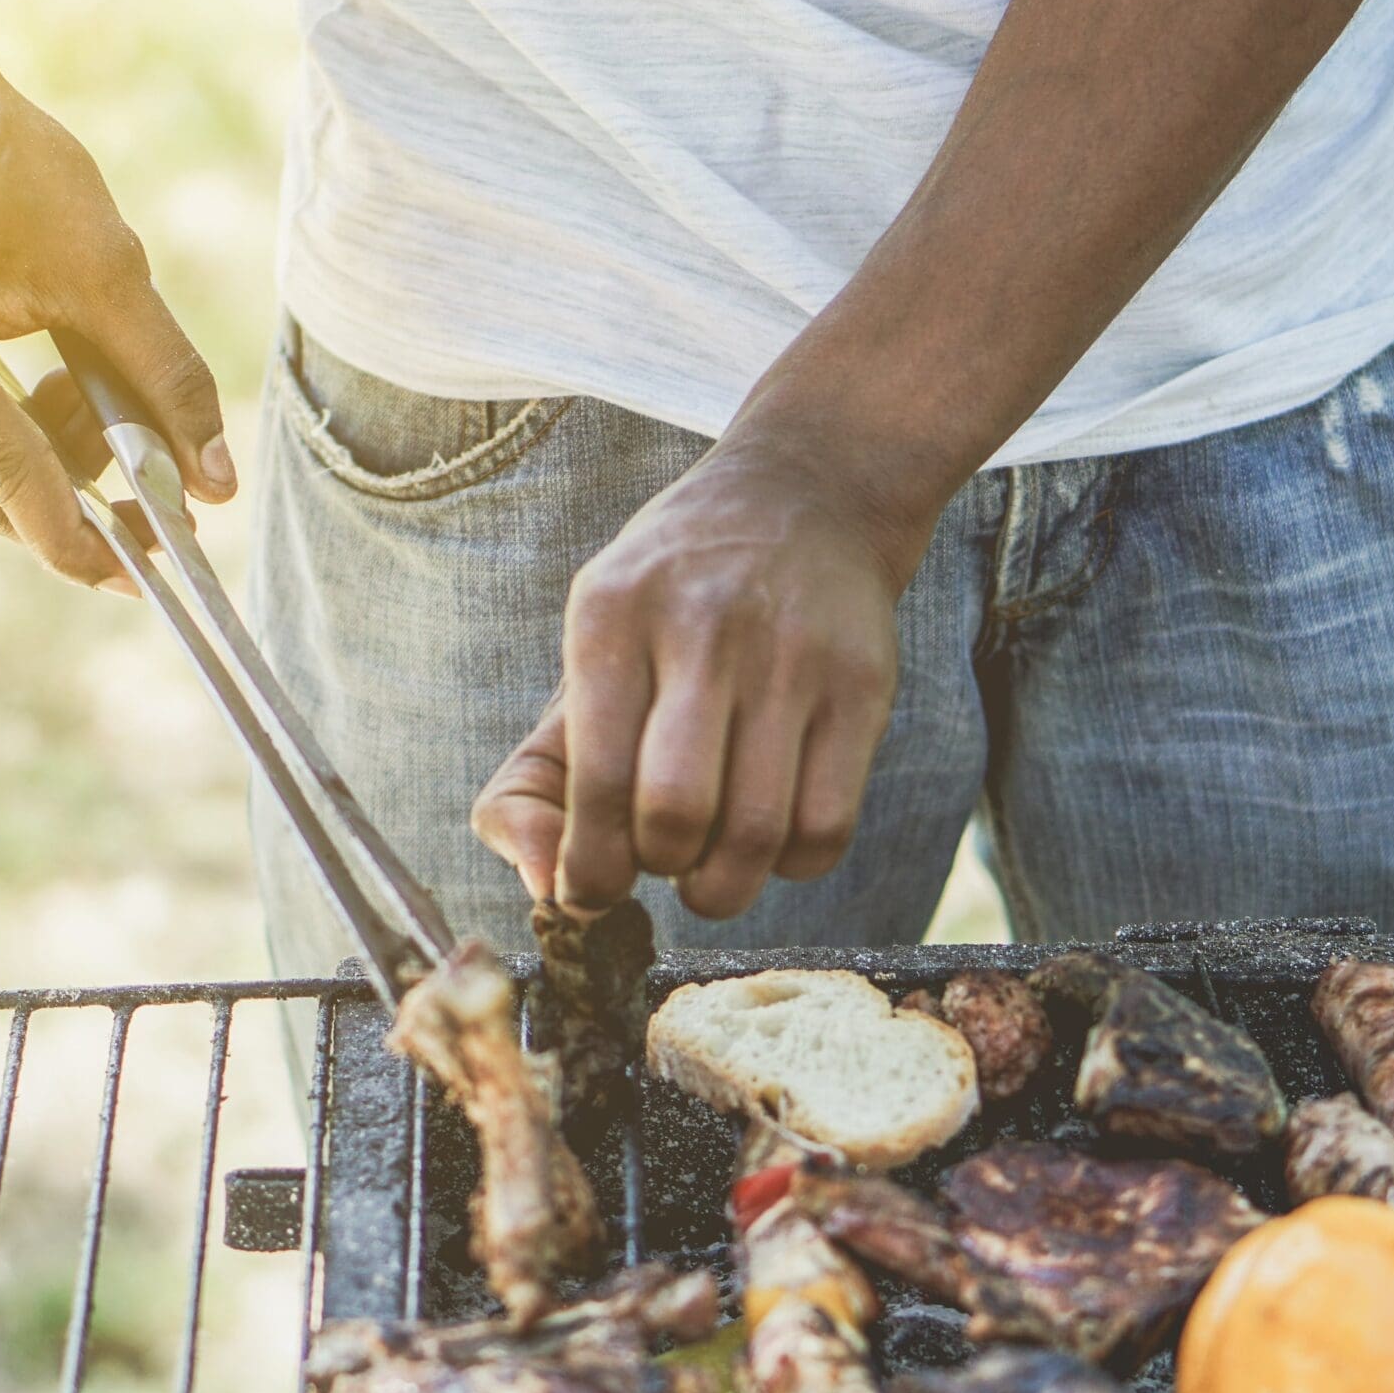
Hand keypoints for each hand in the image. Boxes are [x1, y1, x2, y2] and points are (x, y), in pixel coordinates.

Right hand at [0, 42, 232, 588]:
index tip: (149, 571)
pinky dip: (8, 441)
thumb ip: (163, 377)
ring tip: (93, 391)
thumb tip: (215, 485)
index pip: (4, 468)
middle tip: (163, 495)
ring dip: (46, 464)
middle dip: (78, 498)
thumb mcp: (105, 265)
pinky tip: (49, 388)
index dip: (83, 529)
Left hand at [474, 445, 905, 919]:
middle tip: (659, 862)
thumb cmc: (670, 610)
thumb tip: (548, 894)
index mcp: (610, 614)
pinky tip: (770, 838)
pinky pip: (825, 830)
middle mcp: (703, 625)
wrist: (802, 498)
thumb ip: (530, 785)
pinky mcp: (863, 685)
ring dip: (722, 885)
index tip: (590, 891)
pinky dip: (789, 866)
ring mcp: (792, 655)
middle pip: (675, 816)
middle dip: (658, 873)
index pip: (596, 784)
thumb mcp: (586, 657)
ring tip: (709, 864)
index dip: (589, 870)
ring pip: (755, 835)